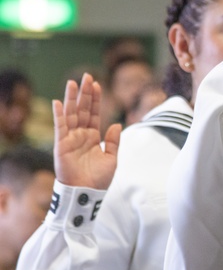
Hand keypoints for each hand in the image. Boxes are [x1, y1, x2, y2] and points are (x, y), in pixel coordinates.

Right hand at [53, 73, 120, 189]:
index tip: (97, 84)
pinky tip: (58, 102)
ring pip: (71, 114)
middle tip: (87, 76)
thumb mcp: (112, 158)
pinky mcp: (62, 146)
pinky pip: (60, 127)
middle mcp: (81, 135)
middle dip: (85, 93)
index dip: (95, 99)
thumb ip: (114, 141)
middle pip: (82, 109)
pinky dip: (59, 115)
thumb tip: (116, 124)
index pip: (94, 113)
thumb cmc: (99, 179)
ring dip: (72, 98)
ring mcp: (70, 139)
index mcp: (93, 137)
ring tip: (73, 82)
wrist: (87, 194)